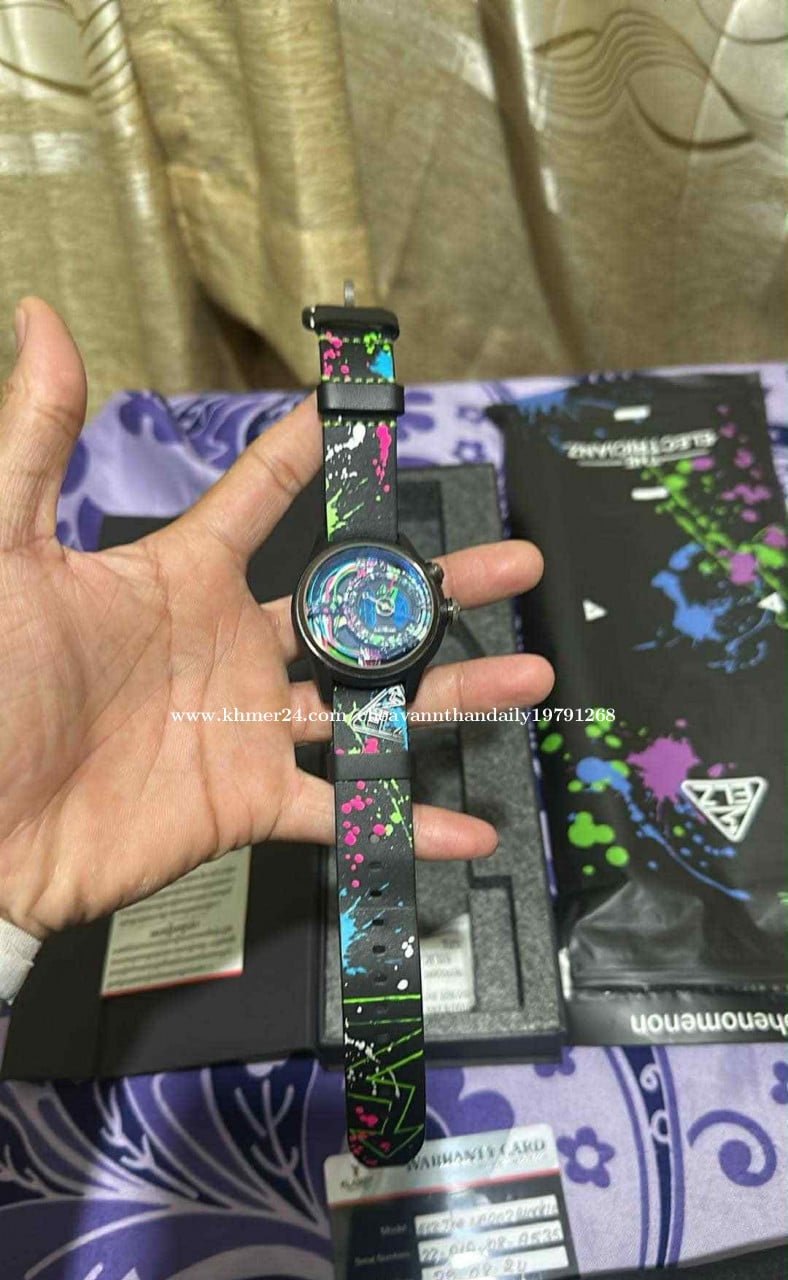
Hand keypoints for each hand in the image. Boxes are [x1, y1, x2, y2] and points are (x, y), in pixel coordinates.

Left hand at [0, 299, 552, 938]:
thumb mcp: (8, 549)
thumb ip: (37, 439)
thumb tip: (40, 319)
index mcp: (181, 578)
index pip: (262, 499)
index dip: (311, 451)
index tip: (365, 409)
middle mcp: (228, 648)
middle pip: (354, 605)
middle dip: (437, 583)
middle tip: (510, 562)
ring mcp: (245, 726)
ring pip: (372, 703)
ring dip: (454, 692)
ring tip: (528, 671)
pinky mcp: (246, 800)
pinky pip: (341, 808)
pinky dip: (405, 820)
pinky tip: (464, 823)